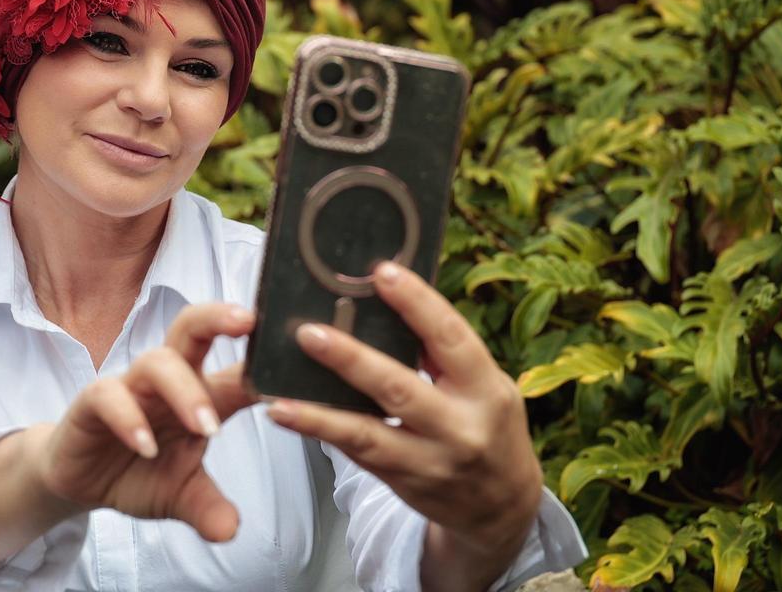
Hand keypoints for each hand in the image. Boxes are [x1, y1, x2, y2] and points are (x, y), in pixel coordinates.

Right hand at [38, 303, 256, 541]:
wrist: (81, 478)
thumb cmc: (140, 470)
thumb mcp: (182, 496)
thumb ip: (208, 506)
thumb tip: (231, 530)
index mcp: (200, 392)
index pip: (236, 365)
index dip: (264, 361)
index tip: (296, 360)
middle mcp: (168, 380)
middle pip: (192, 327)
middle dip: (219, 317)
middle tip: (249, 321)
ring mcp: (130, 386)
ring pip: (157, 360)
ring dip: (185, 391)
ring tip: (206, 429)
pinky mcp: (93, 401)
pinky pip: (110, 395)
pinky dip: (130, 419)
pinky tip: (146, 448)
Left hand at [265, 262, 541, 587]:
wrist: (502, 509)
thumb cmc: (488, 426)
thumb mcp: (486, 387)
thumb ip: (443, 354)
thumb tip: (389, 304)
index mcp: (487, 390)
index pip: (450, 338)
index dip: (417, 303)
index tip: (383, 273)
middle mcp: (460, 429)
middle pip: (399, 388)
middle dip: (351, 360)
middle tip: (309, 334)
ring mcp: (429, 462)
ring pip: (366, 435)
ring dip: (318, 415)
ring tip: (280, 399)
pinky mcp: (402, 482)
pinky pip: (355, 453)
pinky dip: (320, 432)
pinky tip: (287, 415)